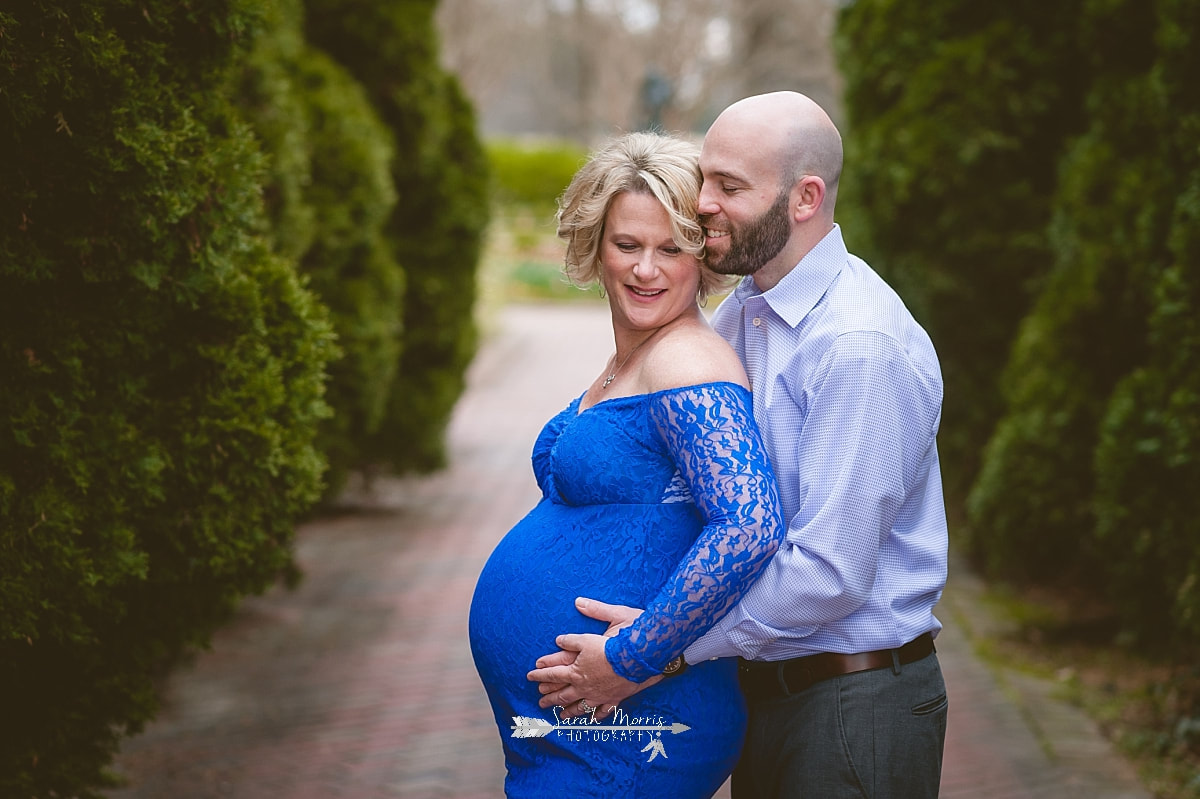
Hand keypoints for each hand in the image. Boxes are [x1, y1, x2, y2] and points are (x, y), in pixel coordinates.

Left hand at [527, 597, 654, 718]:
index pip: (552, 674)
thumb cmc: (612, 646)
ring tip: (561, 715)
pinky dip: (596, 716)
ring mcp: (599, 696)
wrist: (636, 659)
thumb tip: (558, 640)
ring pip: (580, 706)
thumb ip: (571, 640)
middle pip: (563, 695)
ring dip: (568, 711)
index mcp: (576, 671)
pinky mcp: (613, 699)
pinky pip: (602, 711)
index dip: (540, 675)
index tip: (530, 677)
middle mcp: (584, 687)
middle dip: (550, 698)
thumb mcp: (587, 637)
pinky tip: (592, 719)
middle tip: (540, 702)